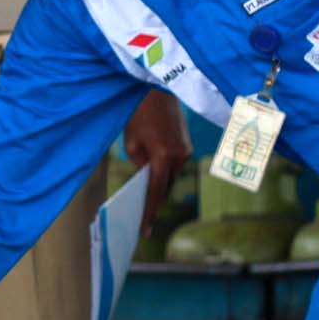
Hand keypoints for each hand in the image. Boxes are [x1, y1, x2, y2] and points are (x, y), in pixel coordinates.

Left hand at [119, 90, 190, 233]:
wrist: (158, 89)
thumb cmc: (139, 114)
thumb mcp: (131, 142)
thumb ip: (140, 164)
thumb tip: (146, 178)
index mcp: (164, 157)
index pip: (155, 193)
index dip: (149, 213)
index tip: (145, 230)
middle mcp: (180, 156)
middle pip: (166, 188)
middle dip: (154, 202)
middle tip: (141, 219)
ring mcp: (186, 150)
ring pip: (172, 177)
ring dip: (160, 186)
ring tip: (145, 200)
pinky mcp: (187, 144)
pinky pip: (175, 165)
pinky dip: (164, 172)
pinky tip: (153, 177)